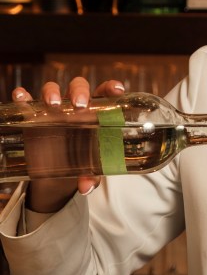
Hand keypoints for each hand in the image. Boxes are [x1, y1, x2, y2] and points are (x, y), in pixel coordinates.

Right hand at [12, 76, 125, 209]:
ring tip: (54, 105)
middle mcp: (75, 105)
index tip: (116, 90)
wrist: (58, 170)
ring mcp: (53, 109)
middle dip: (79, 91)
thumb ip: (91, 176)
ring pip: (53, 89)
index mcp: (96, 111)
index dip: (111, 87)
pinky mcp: (34, 116)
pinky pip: (27, 100)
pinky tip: (22, 98)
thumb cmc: (83, 160)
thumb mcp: (90, 168)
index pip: (105, 92)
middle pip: (78, 87)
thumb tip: (86, 187)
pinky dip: (23, 97)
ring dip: (52, 92)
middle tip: (80, 105)